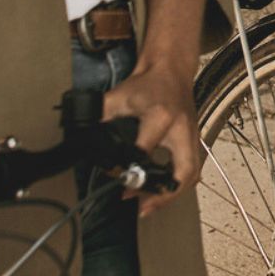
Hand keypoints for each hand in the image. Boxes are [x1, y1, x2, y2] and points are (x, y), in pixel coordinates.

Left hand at [101, 60, 199, 216]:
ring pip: (192, 173)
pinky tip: (161, 192)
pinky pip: (192, 169)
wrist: (170, 68)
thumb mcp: (119, 96)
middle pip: (184, 170)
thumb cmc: (147, 83)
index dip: (131, 170)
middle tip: (142, 207)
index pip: (146, 151)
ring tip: (150, 206)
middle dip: (164, 193)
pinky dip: (178, 184)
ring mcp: (191, 135)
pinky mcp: (194, 139)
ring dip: (173, 193)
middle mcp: (181, 129)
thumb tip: (80, 133)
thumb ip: (99, 114)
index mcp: (161, 116)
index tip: (118, 182)